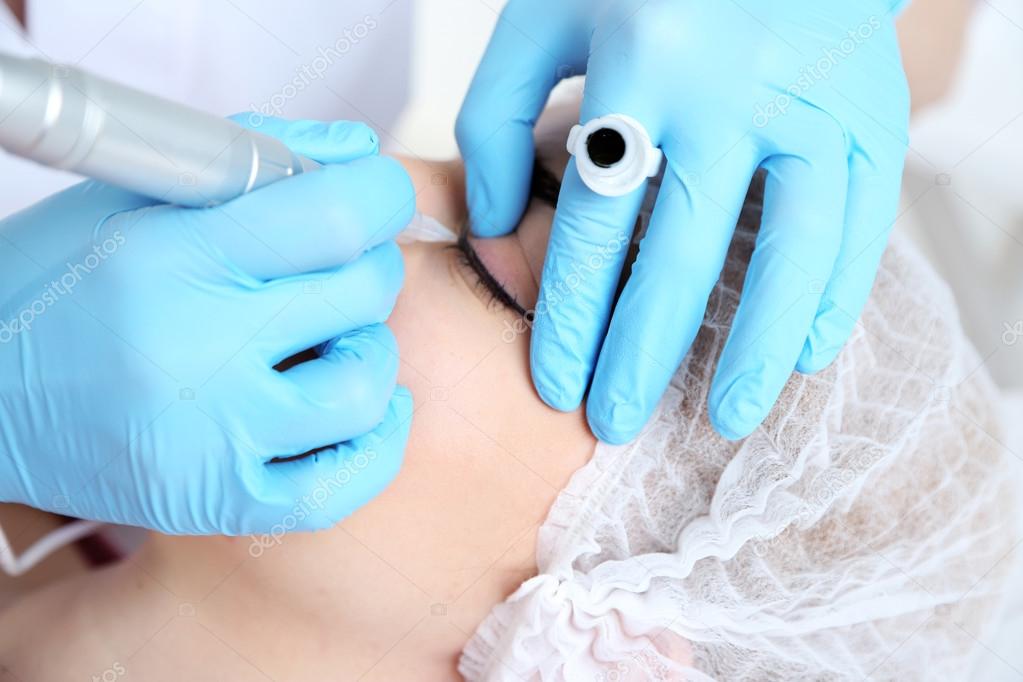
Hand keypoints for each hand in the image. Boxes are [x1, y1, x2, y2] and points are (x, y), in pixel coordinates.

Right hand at [0, 118, 414, 533]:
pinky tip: (354, 405)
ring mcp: (209, 438)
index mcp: (173, 258)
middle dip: (369, 267)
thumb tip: (363, 154)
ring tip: (330, 341)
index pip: (336, 219)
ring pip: (364, 388)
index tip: (376, 195)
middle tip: (335, 267)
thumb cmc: (59, 283)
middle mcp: (195, 351)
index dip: (382, 195)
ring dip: (371, 353)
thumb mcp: (134, 197)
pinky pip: (343, 484)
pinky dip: (374, 440)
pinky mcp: (216, 500)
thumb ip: (255, 158)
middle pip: (361, 294)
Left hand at [457, 0, 908, 441]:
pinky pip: (864, 220)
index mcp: (635, 63)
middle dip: (642, 354)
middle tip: (614, 426)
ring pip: (791, 248)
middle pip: (681, 253)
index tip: (555, 385)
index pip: (592, 224)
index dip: (570, 318)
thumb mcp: (542, 19)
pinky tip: (805, 356)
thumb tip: (487, 229)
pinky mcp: (875, 112)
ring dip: (754, 348)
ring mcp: (811, 102)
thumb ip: (493, 117)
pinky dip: (837, 294)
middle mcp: (730, 89)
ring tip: (725, 421)